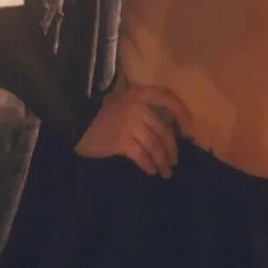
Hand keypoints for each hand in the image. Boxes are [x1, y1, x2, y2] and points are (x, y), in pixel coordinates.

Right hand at [75, 85, 190, 178]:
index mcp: (139, 95)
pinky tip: (151, 171)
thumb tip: (168, 130)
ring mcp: (130, 124)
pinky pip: (142, 156)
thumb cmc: (103, 117)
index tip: (189, 126)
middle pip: (163, 130)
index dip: (180, 110)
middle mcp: (137, 107)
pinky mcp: (122, 141)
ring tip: (166, 172)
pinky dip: (149, 165)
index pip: (166, 97)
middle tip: (174, 160)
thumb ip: (144, 112)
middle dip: (171, 148)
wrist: (78, 124)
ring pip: (154, 145)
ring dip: (162, 161)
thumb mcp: (125, 105)